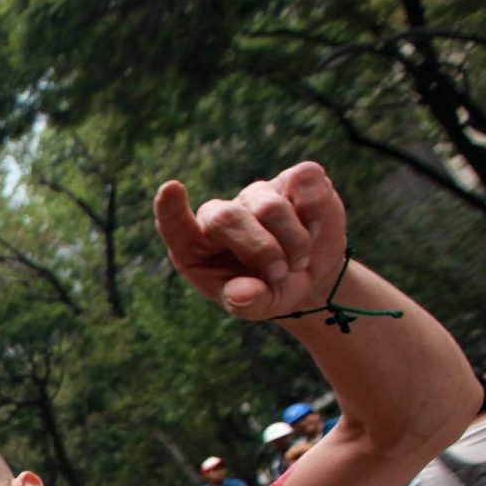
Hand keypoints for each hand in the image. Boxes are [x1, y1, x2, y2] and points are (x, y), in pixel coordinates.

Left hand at [153, 161, 346, 320]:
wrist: (311, 277)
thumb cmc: (269, 290)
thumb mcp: (257, 307)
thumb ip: (246, 302)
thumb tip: (240, 293)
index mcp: (196, 246)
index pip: (173, 225)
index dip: (171, 209)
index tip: (170, 189)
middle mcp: (222, 214)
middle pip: (227, 218)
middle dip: (259, 251)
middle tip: (279, 274)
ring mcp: (257, 192)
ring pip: (270, 207)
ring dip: (293, 242)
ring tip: (297, 261)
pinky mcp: (295, 178)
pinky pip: (304, 181)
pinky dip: (316, 213)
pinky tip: (313, 229)